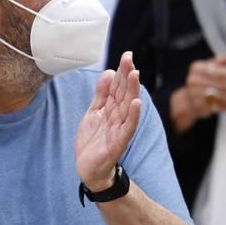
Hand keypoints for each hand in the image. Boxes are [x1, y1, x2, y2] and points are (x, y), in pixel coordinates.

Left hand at [76, 52, 142, 190]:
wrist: (89, 168)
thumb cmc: (93, 141)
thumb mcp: (93, 113)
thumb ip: (101, 94)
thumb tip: (109, 73)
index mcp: (111, 108)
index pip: (118, 86)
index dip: (122, 71)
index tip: (126, 55)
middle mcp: (118, 116)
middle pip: (124, 92)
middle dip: (127, 75)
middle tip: (129, 58)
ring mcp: (120, 128)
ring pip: (127, 106)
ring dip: (132, 90)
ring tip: (135, 74)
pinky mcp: (119, 142)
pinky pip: (128, 127)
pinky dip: (133, 115)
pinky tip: (136, 103)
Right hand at [184, 54, 225, 118]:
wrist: (189, 99)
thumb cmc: (202, 81)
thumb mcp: (208, 68)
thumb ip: (220, 62)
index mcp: (197, 68)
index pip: (219, 72)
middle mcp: (194, 81)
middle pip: (222, 86)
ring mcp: (196, 95)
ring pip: (223, 97)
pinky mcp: (200, 107)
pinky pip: (221, 106)